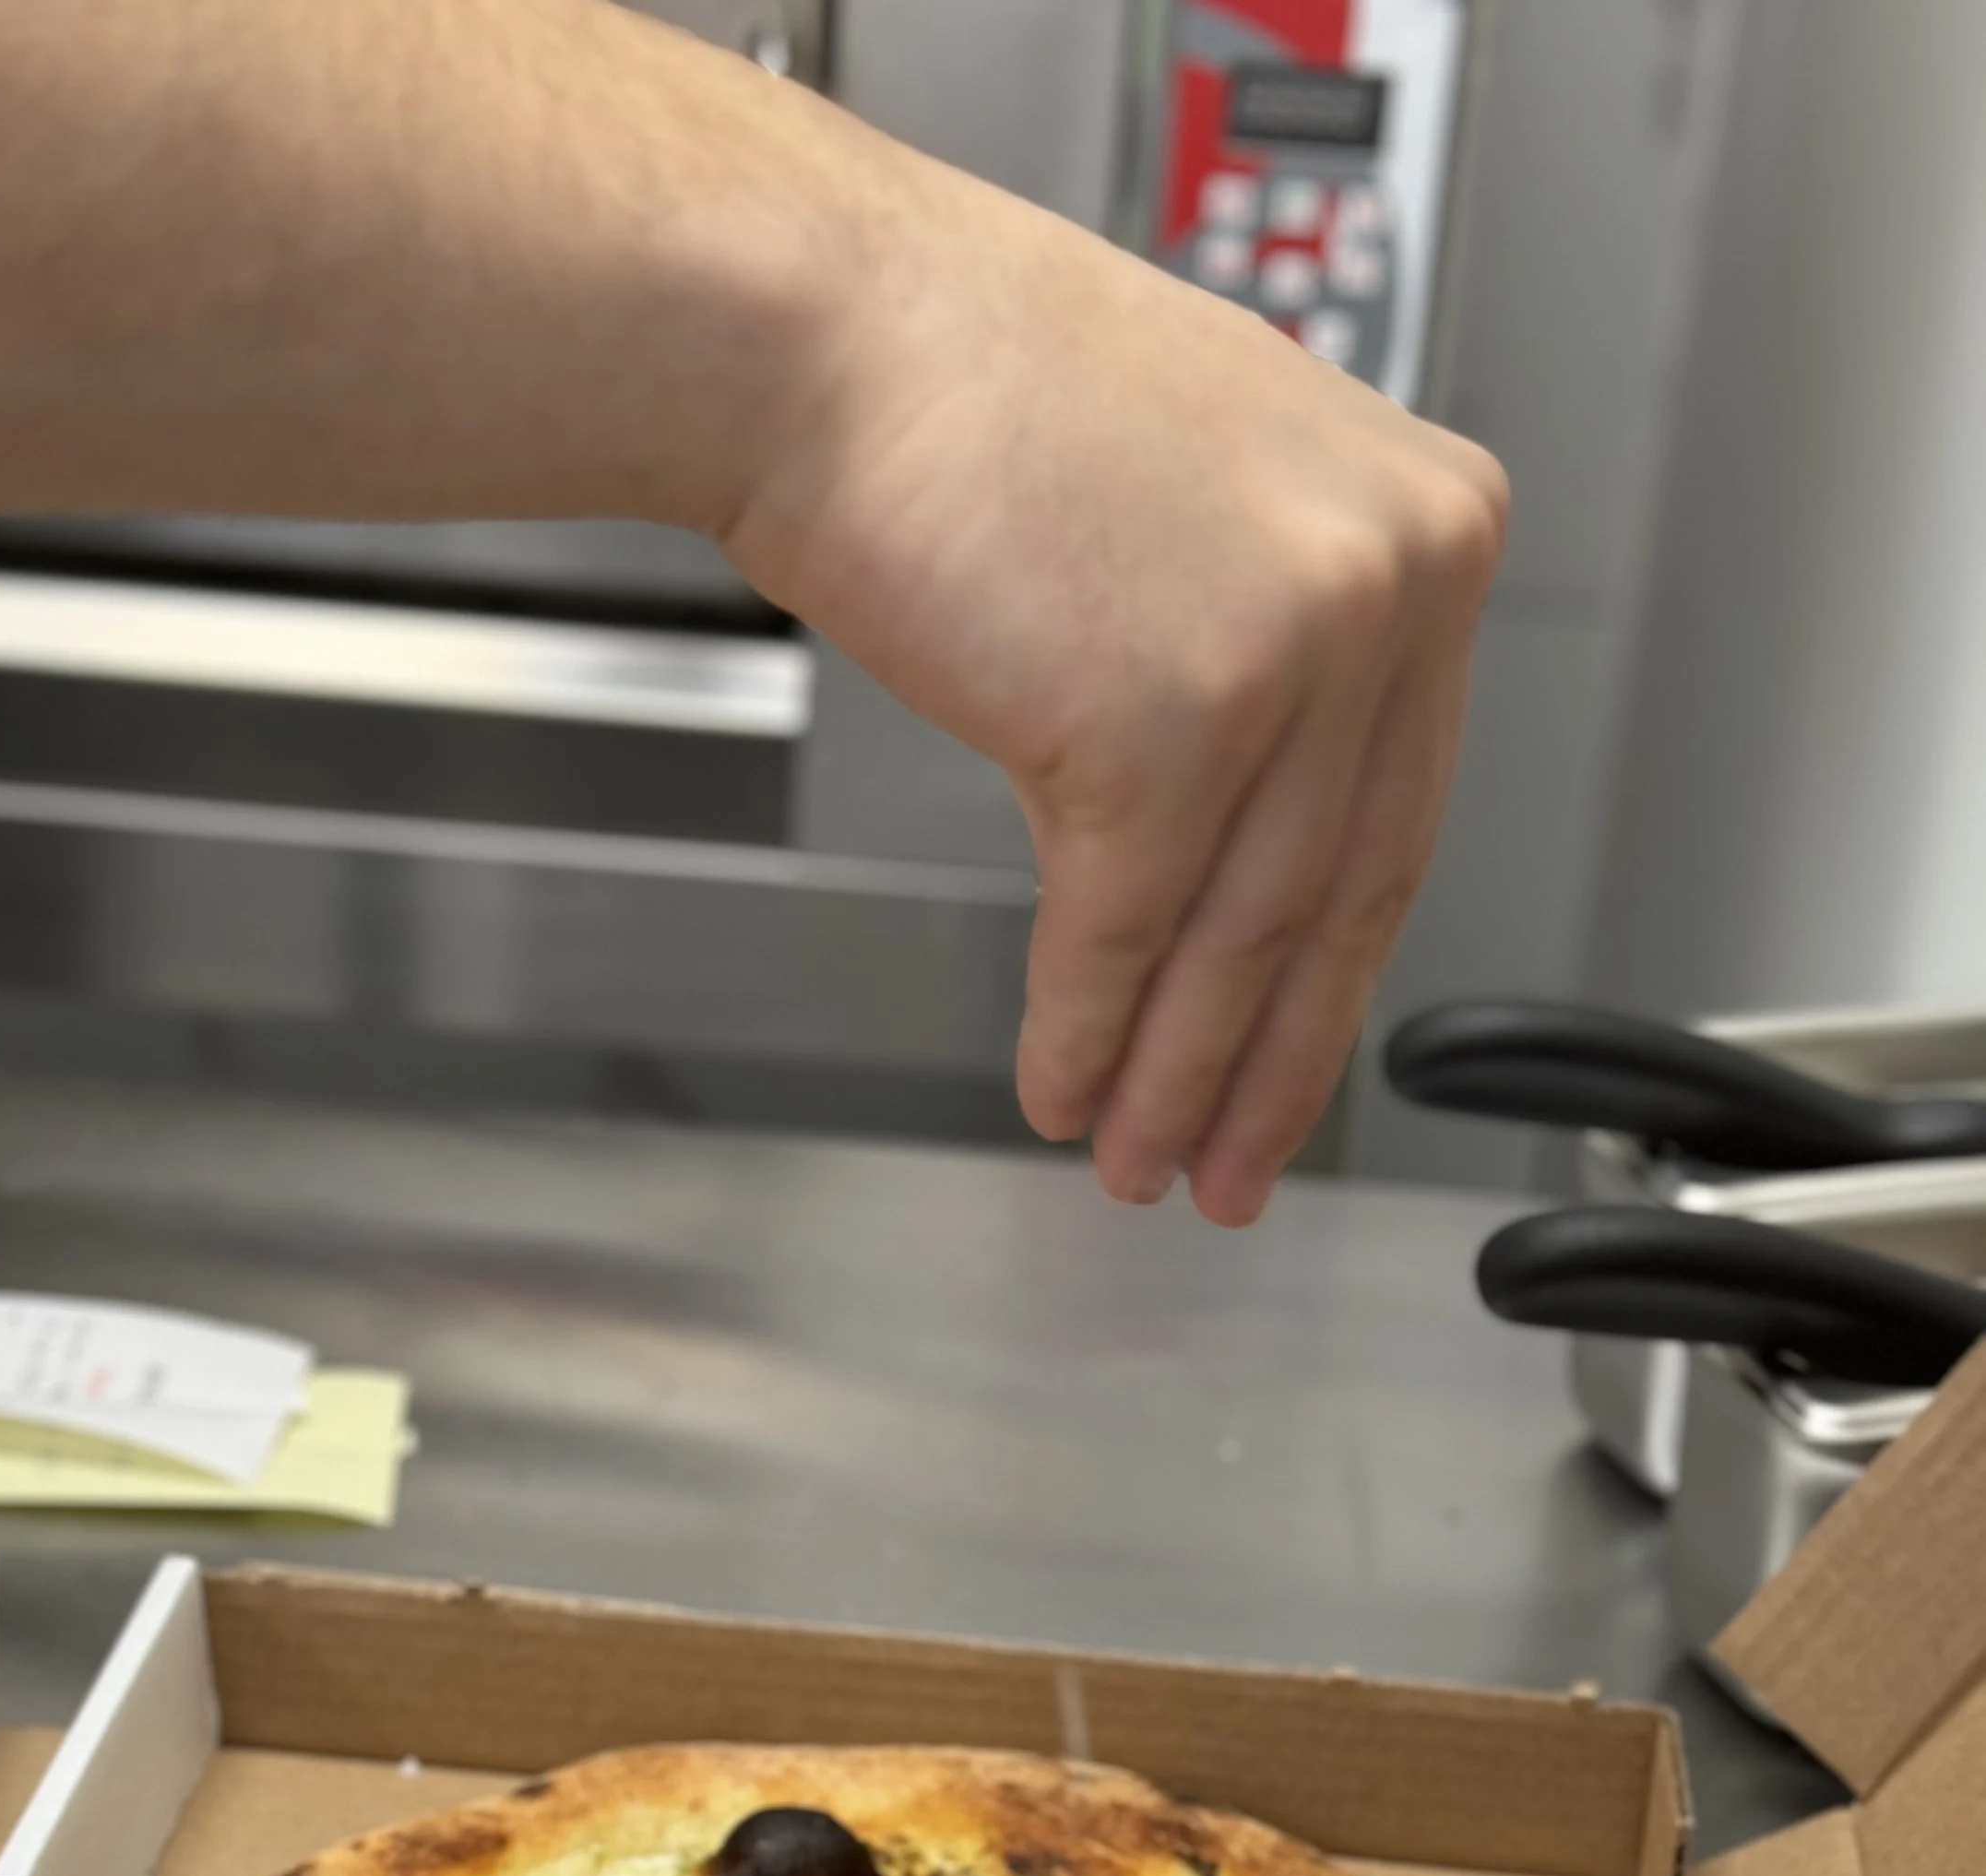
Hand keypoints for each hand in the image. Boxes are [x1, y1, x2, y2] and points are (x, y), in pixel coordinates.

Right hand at [728, 160, 1506, 1223]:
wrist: (821, 337)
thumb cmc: (965, 395)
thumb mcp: (1209, 507)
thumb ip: (1277, 649)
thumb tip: (1261, 840)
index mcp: (1428, 520)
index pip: (1395, 809)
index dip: (1329, 979)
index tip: (1287, 1071)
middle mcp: (1391, 578)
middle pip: (1333, 892)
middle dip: (1263, 1061)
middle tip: (1224, 1163)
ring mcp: (1292, 651)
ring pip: (1239, 932)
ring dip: (1171, 1074)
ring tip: (1127, 1154)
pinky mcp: (1168, 725)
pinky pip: (1126, 929)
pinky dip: (1086, 1030)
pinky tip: (1061, 1086)